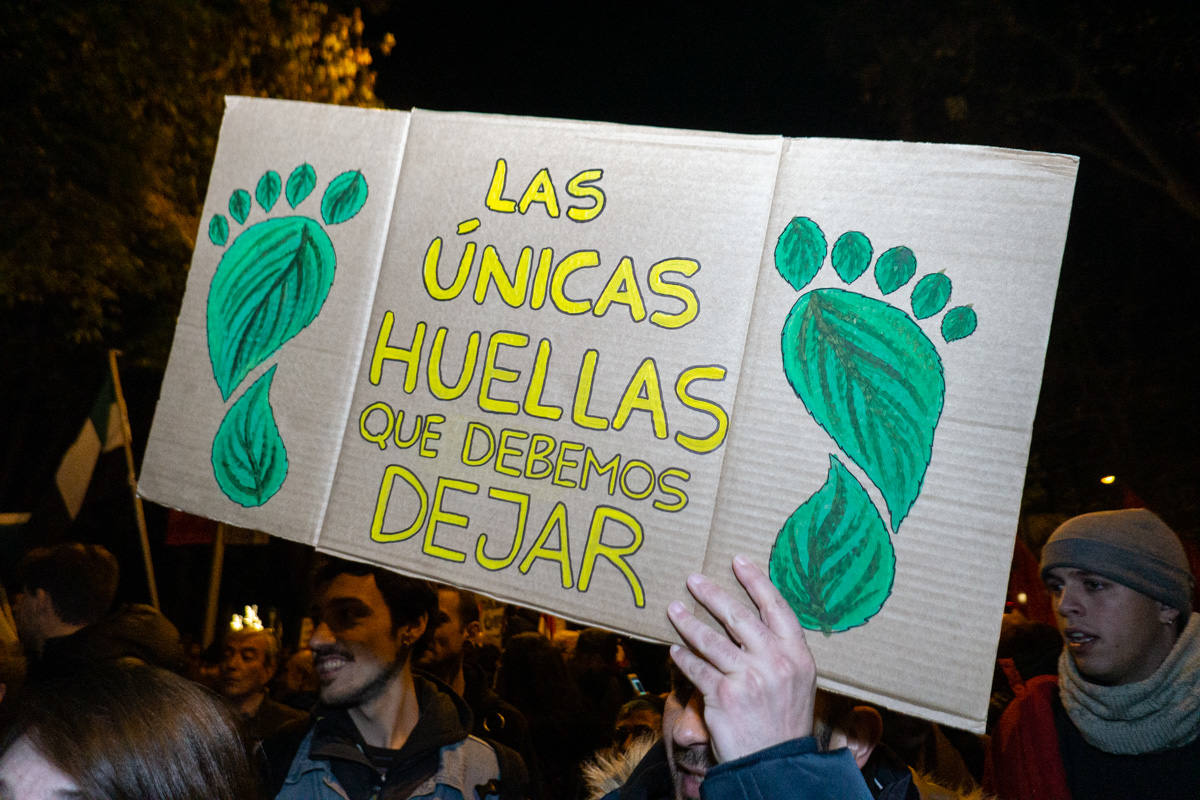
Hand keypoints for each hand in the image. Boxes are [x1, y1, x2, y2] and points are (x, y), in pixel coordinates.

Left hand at [667, 554, 816, 762]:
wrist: (776, 763)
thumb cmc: (784, 720)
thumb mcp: (796, 681)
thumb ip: (778, 650)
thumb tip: (749, 619)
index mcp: (797, 654)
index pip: (776, 607)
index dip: (756, 581)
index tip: (738, 560)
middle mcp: (775, 662)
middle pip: (738, 616)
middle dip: (712, 594)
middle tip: (693, 579)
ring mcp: (749, 678)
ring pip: (711, 640)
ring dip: (688, 622)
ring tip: (673, 609)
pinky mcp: (723, 695)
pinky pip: (697, 669)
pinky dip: (683, 658)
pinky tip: (674, 650)